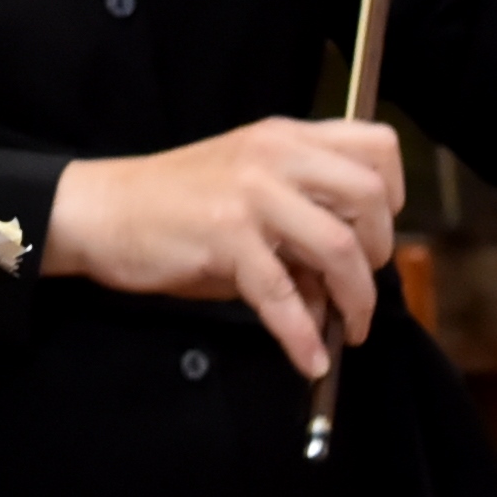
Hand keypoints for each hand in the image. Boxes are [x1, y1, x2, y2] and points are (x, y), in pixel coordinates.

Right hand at [41, 116, 403, 379]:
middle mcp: (275, 155)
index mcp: (284, 137)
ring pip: (339, 245)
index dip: (393, 193)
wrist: (102, 210)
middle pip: (369, 196)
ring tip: (347, 328)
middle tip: (360, 285)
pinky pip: (284, 294)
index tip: (378, 232)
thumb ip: (296, 226)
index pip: (376, 145)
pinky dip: (303, 335)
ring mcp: (251, 193)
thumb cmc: (173, 206)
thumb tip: (337, 288)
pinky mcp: (226, 236)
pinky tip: (308, 358)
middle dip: (380, 251)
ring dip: (354, 298)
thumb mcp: (245, 195)